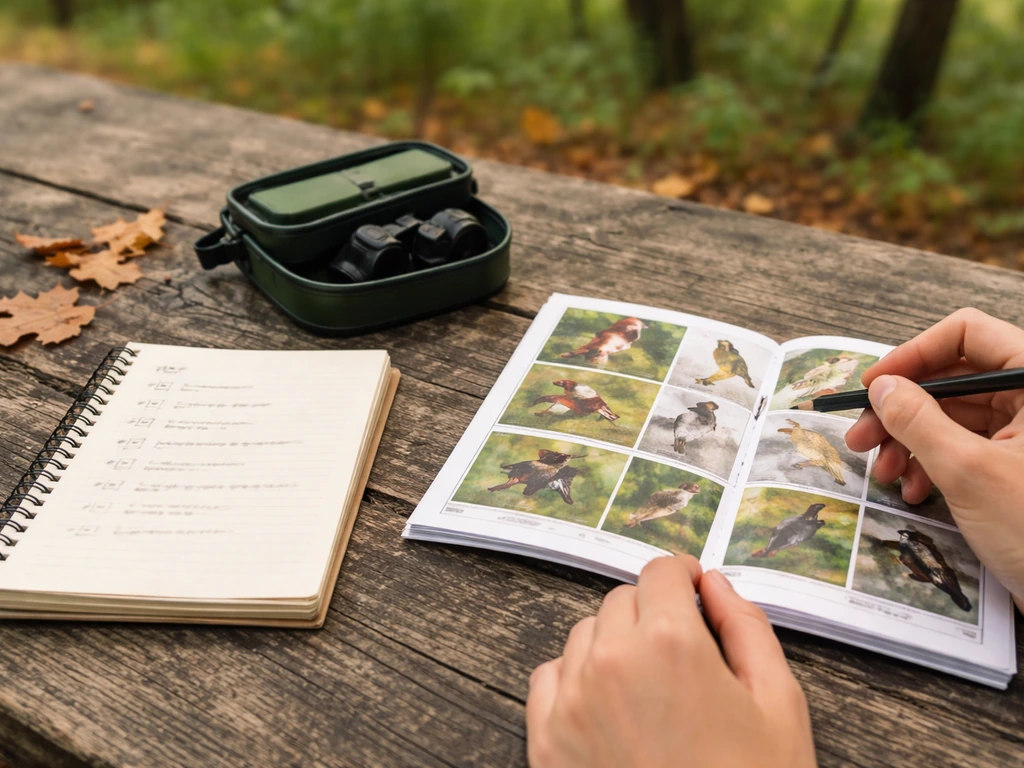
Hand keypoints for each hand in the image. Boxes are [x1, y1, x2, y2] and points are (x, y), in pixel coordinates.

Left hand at [526, 556, 815, 767]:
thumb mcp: (779, 706)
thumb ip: (748, 628)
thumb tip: (717, 586)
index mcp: (673, 644)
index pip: (661, 572)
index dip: (682, 578)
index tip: (692, 592)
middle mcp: (612, 661)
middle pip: (623, 600)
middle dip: (653, 613)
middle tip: (681, 654)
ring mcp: (572, 700)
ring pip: (585, 634)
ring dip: (614, 644)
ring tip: (649, 690)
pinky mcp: (546, 739)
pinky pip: (549, 677)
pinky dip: (575, 679)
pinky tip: (609, 710)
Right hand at [846, 308, 1023, 606]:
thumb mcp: (968, 472)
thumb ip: (918, 420)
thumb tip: (883, 387)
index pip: (969, 334)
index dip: (916, 354)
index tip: (874, 386)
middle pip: (952, 379)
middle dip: (900, 410)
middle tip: (860, 438)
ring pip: (951, 415)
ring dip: (908, 442)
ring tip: (883, 474)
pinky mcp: (1015, 467)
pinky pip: (961, 447)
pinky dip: (929, 464)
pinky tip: (912, 491)